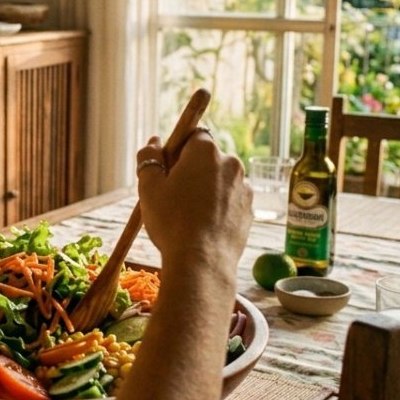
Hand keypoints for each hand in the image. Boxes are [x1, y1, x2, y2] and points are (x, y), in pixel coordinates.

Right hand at [135, 129, 251, 277]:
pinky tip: (204, 226)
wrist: (202, 263)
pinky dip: (219, 208)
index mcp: (206, 151)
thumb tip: (154, 141)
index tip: (168, 170)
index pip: (193, 136)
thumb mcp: (149, 187)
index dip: (179, 151)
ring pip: (220, 181)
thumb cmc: (172, 221)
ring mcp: (244, 188)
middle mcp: (231, 163)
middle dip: (193, 171)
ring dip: (207, 190)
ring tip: (189, 216)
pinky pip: (231, 201)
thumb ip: (149, 158)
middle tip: (175, 196)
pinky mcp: (250, 211)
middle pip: (209, 159)